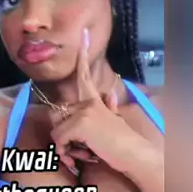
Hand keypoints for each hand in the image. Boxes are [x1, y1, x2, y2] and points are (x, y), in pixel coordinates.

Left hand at [50, 29, 151, 175]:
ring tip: (83, 153)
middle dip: (61, 135)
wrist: (135, 155)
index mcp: (96, 100)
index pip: (85, 76)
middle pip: (57, 115)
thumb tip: (110, 96)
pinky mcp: (80, 123)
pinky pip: (59, 139)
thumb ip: (106, 108)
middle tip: (78, 148)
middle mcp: (88, 102)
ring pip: (56, 131)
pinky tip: (80, 155)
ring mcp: (84, 111)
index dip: (82, 56)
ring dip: (64, 147)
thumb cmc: (123, 143)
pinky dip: (65, 151)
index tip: (84, 36)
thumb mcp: (113, 120)